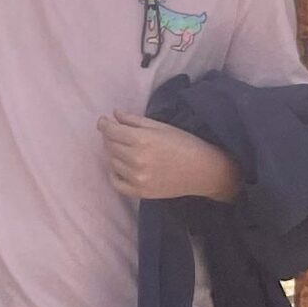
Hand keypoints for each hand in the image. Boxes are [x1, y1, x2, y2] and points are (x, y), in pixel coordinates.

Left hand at [98, 113, 242, 203]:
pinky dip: (114, 174)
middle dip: (110, 137)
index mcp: (142, 140)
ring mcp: (137, 177)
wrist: (204, 170)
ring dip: (114, 154)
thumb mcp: (161, 127)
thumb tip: (114, 114)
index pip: (110, 131)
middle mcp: (136, 159)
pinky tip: (121, 167)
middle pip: (109, 146)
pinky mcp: (140, 192)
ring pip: (112, 162)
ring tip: (126, 150)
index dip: (104, 124)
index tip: (103, 121)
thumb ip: (134, 121)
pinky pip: (116, 183)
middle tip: (118, 134)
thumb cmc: (185, 144)